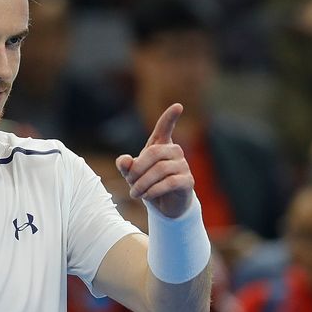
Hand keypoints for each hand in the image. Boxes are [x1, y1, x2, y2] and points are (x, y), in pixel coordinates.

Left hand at [115, 103, 193, 217]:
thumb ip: (125, 165)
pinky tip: (146, 196)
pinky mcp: (188, 181)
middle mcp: (174, 152)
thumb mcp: (132, 174)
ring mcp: (184, 165)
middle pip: (154, 153)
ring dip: (143, 183)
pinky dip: (154, 191)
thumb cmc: (147, 183)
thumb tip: (123, 160)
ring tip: (135, 193)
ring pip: (160, 170)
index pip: (165, 128)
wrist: (164, 205)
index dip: (170, 117)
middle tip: (129, 182)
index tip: (178, 106)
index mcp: (161, 146)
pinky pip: (169, 183)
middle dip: (137, 169)